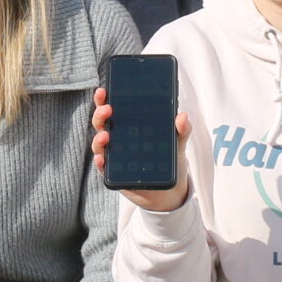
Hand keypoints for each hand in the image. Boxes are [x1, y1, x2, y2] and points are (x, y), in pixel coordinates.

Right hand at [90, 88, 193, 211]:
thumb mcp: (177, 144)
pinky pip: (102, 168)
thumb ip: (181, 130)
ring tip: (105, 135)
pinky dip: (100, 163)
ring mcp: (114, 156)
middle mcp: (117, 139)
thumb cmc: (170, 163)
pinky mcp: (113, 175)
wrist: (169, 192)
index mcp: (129, 127)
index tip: (103, 90)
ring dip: (98, 139)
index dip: (104, 99)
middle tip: (108, 109)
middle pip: (102, 123)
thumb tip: (183, 116)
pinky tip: (101, 159)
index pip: (113, 109)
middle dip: (100, 114)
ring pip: (99, 144)